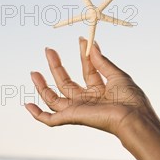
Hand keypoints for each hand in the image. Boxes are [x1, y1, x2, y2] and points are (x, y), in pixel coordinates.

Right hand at [25, 37, 159, 138]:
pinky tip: (27, 104)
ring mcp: (77, 110)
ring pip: (53, 99)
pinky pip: (49, 120)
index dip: (83, 55)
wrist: (131, 117)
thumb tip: (90, 44)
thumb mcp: (117, 75)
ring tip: (34, 72)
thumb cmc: (130, 100)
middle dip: (56, 66)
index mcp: (100, 92)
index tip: (80, 39)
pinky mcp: (70, 118)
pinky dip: (37, 114)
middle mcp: (87, 101)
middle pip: (65, 83)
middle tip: (48, 49)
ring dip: (42, 86)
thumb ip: (101, 61)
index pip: (87, 71)